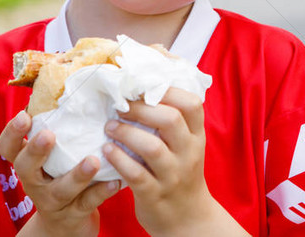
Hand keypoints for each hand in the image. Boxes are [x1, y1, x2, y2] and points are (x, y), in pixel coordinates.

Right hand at [0, 110, 120, 236]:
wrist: (65, 225)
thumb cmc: (61, 176)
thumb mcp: (55, 155)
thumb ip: (61, 127)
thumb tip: (80, 80)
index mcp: (27, 162)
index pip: (8, 147)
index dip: (12, 132)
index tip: (25, 115)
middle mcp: (34, 182)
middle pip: (26, 168)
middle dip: (36, 150)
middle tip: (49, 135)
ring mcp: (52, 201)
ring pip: (60, 190)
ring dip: (76, 175)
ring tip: (92, 160)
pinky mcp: (73, 215)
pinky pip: (87, 204)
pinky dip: (101, 192)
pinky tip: (116, 181)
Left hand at [102, 88, 248, 235]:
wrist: (188, 219)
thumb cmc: (181, 173)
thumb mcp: (187, 145)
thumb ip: (174, 121)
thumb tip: (145, 85)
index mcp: (197, 137)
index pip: (192, 104)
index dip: (167, 90)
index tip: (143, 87)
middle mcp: (188, 154)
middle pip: (170, 119)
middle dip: (141, 108)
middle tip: (120, 106)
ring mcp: (173, 175)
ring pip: (152, 147)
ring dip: (126, 132)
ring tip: (109, 126)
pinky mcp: (154, 195)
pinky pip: (135, 174)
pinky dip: (118, 159)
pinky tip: (107, 150)